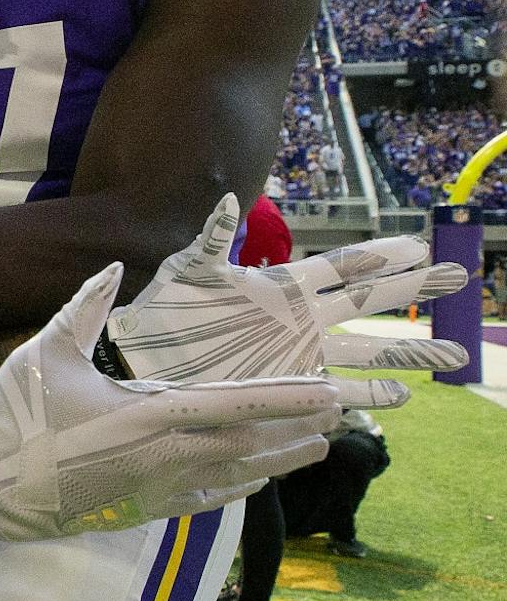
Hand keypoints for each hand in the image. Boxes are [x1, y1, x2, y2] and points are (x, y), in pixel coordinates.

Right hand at [0, 264, 340, 541]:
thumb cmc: (11, 417)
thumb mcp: (46, 353)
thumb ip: (86, 306)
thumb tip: (113, 266)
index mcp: (148, 416)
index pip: (238, 405)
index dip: (289, 398)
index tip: (329, 391)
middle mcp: (164, 458)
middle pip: (253, 444)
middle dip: (299, 427)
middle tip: (341, 413)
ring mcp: (155, 490)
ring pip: (238, 476)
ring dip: (281, 460)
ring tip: (317, 447)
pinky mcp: (141, 510)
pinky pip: (207, 500)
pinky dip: (239, 487)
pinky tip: (257, 480)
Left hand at [108, 194, 468, 407]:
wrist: (139, 361)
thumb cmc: (159, 312)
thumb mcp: (185, 271)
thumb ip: (212, 240)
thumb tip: (228, 201)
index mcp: (281, 286)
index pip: (344, 265)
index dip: (384, 254)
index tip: (423, 243)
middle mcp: (298, 320)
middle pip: (369, 302)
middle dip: (414, 290)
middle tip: (460, 277)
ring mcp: (295, 356)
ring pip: (364, 352)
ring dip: (405, 354)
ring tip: (450, 354)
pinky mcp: (282, 388)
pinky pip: (332, 394)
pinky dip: (364, 397)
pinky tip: (398, 400)